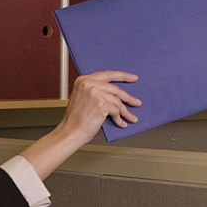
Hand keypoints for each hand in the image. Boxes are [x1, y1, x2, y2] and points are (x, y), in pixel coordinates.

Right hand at [20, 71, 140, 179]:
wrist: (70, 132)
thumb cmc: (76, 119)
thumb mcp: (84, 98)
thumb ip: (97, 91)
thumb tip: (118, 94)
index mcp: (83, 80)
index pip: (107, 74)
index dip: (122, 76)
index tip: (133, 78)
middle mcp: (88, 83)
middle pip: (116, 89)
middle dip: (128, 98)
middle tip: (137, 102)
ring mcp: (95, 92)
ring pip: (117, 101)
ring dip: (125, 112)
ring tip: (131, 118)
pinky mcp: (101, 103)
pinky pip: (116, 110)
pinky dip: (120, 119)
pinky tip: (121, 123)